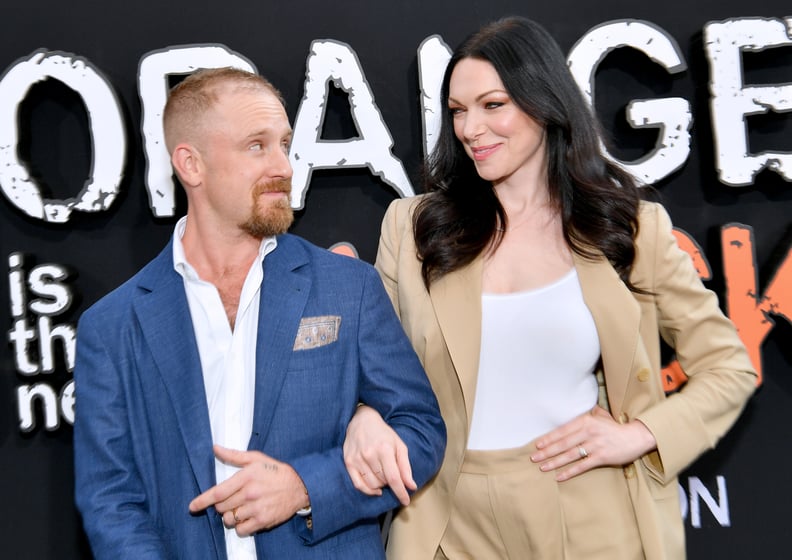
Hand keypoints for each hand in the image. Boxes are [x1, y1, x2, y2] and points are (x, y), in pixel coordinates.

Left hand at [189, 445, 309, 534]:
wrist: (299, 486)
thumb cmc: (275, 471)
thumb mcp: (256, 458)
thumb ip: (233, 455)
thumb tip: (215, 448)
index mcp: (246, 477)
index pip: (219, 492)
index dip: (203, 501)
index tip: (192, 507)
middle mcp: (250, 494)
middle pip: (222, 507)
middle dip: (221, 506)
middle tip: (232, 500)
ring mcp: (256, 508)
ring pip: (229, 520)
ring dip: (230, 517)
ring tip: (240, 509)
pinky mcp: (263, 521)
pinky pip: (241, 530)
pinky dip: (240, 526)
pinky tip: (247, 517)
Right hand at [343, 405, 415, 505]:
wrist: (362, 420)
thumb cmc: (383, 434)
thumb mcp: (399, 446)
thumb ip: (405, 467)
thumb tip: (411, 486)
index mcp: (384, 450)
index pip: (394, 478)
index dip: (401, 492)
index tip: (406, 501)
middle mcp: (369, 455)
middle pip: (383, 482)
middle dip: (390, 482)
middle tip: (391, 472)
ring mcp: (357, 459)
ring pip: (372, 485)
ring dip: (380, 485)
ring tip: (382, 473)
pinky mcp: (348, 462)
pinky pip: (358, 485)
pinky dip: (368, 490)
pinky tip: (374, 488)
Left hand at [530, 406, 656, 480]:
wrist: (636, 437)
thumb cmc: (616, 427)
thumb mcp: (602, 416)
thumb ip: (590, 413)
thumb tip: (584, 408)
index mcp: (586, 421)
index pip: (563, 430)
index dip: (549, 438)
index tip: (537, 444)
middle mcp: (588, 432)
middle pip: (563, 443)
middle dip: (547, 451)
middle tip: (533, 457)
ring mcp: (595, 445)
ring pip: (570, 455)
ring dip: (554, 462)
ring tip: (542, 467)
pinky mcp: (602, 457)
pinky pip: (582, 466)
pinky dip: (569, 472)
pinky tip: (559, 476)